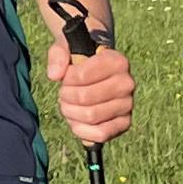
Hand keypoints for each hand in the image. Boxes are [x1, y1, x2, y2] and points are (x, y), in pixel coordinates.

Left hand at [45, 34, 134, 150]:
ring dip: (71, 113)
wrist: (95, 77)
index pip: (82, 75)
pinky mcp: (124, 123)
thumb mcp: (66, 49)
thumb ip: (58, 55)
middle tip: (64, 93)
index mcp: (116, 61)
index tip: (66, 77)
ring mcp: (127, 104)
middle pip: (84, 98)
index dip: (67, 79)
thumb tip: (55, 75)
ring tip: (68, 105)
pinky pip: (100, 134)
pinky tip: (76, 121)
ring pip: (90, 116)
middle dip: (66, 97)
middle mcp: (126, 83)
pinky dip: (82, 130)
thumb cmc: (80, 62)